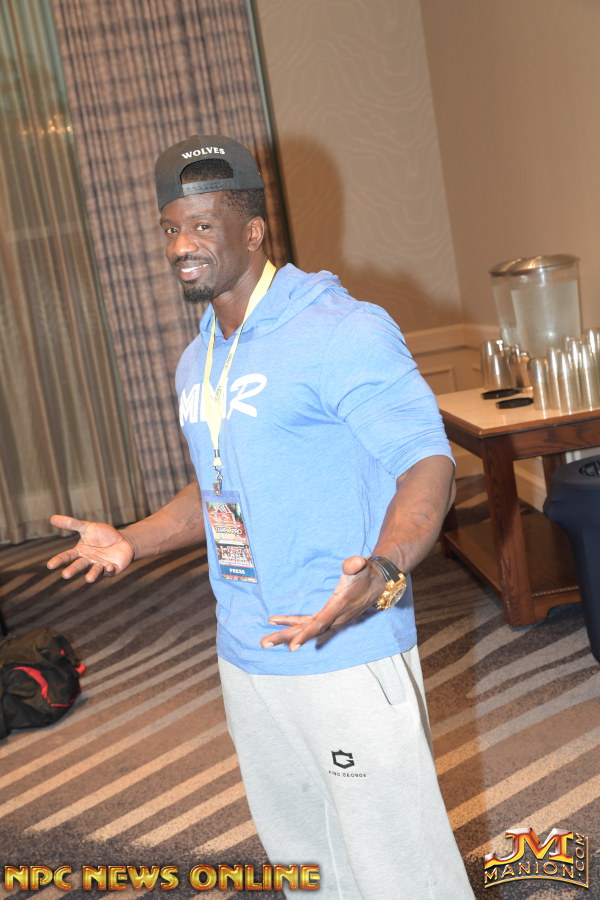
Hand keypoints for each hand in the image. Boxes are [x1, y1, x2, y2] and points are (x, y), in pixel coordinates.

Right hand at [47, 515, 134, 581]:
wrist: (123, 540)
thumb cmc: (103, 535)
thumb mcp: (87, 527)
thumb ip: (71, 524)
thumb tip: (52, 518)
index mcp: (80, 552)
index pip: (67, 556)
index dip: (59, 560)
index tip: (50, 565)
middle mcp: (88, 561)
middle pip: (78, 566)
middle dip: (72, 570)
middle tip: (65, 575)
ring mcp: (100, 566)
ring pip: (94, 571)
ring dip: (91, 575)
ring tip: (88, 579)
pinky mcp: (112, 569)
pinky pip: (109, 571)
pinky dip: (109, 570)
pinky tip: (109, 566)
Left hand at [260, 555, 384, 651]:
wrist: (377, 583)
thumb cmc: (366, 574)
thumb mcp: (361, 567)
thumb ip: (355, 565)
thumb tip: (354, 562)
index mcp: (338, 607)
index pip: (319, 624)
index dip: (305, 635)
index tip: (291, 647)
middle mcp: (334, 617)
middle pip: (307, 631)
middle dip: (286, 638)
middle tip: (264, 643)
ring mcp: (330, 619)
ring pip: (305, 630)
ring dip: (285, 634)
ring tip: (265, 640)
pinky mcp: (327, 616)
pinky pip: (307, 623)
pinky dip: (292, 624)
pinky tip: (277, 622)